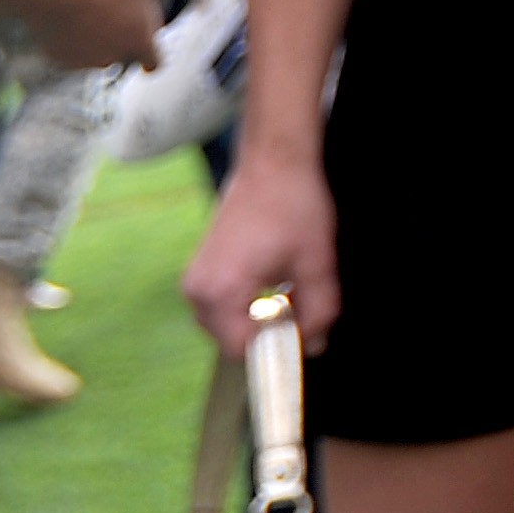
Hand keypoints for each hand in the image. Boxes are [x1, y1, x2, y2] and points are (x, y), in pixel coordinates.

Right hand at [24, 0, 187, 71]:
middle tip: (111, 17)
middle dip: (121, 40)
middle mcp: (115, 56)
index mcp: (141, 39)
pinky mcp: (62, 59)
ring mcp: (87, 61)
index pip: (155, 60)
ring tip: (86, 14)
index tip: (147, 46)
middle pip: (124, 55)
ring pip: (96, 55)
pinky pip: (69, 53)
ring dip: (95, 41)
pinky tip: (66, 20)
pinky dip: (70, 41)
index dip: (153, 53)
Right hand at [181, 145, 340, 351]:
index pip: (241, 349)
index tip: (299, 333)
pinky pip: (216, 306)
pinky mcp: (197, 270)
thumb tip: (315, 345)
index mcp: (222, 291)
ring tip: (282, 292)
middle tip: (296, 308)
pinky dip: (241, 305)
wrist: (273, 163)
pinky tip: (266, 282)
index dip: (274, 346)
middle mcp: (198, 290)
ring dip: (252, 320)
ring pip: (222, 326)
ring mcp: (193, 280)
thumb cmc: (293, 206)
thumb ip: (320, 311)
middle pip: (229, 341)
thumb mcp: (317, 263)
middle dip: (263, 333)